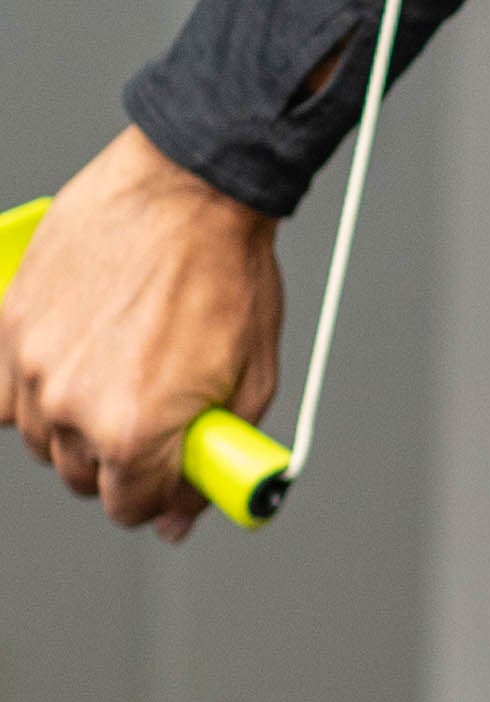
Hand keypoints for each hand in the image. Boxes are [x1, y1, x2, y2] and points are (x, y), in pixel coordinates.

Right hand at [1, 128, 280, 539]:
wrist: (194, 184)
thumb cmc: (228, 266)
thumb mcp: (254, 373)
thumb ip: (216, 457)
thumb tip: (179, 516)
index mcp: (136, 429)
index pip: (130, 507)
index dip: (159, 492)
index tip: (169, 471)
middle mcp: (74, 405)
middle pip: (82, 475)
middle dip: (121, 455)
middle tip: (153, 408)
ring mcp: (34, 365)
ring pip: (43, 436)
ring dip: (77, 419)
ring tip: (123, 366)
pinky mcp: (9, 326)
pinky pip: (6, 392)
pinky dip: (37, 385)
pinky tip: (78, 355)